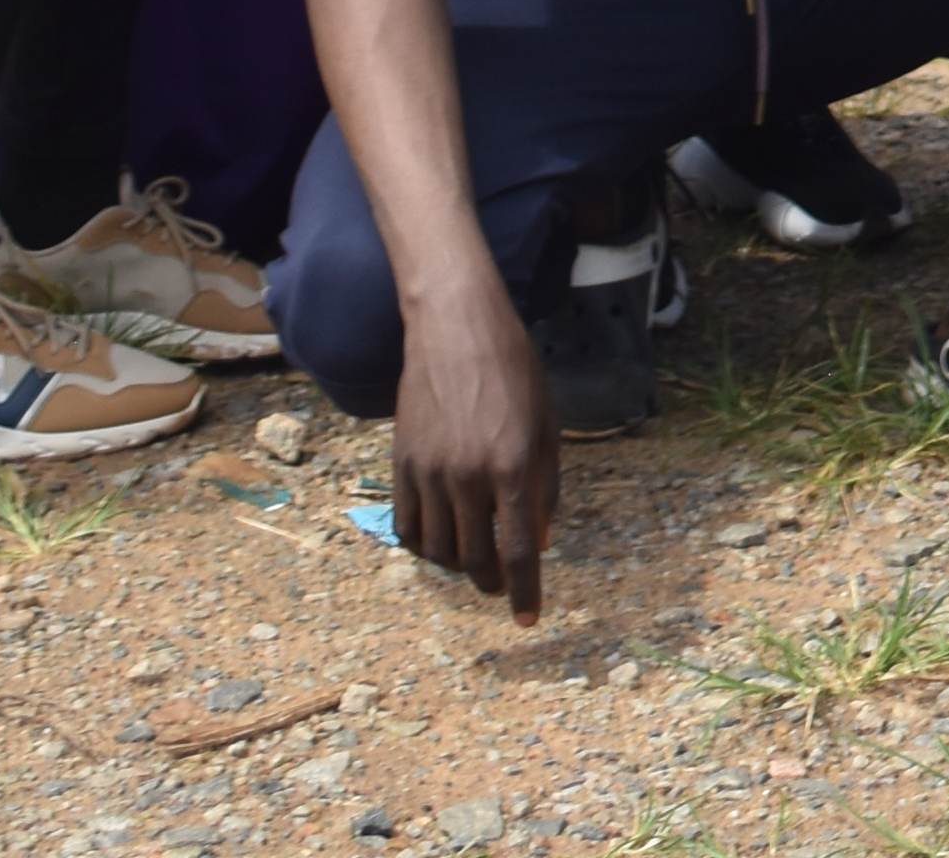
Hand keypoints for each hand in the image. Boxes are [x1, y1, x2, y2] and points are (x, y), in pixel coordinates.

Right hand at [383, 281, 558, 620]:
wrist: (456, 330)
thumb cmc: (514, 372)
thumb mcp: (546, 426)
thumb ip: (545, 488)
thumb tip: (538, 542)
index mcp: (513, 466)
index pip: (518, 551)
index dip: (524, 593)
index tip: (527, 619)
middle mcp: (468, 476)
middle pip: (474, 559)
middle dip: (491, 582)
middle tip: (501, 583)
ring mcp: (429, 471)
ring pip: (437, 550)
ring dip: (457, 564)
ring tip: (473, 557)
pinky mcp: (401, 464)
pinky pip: (407, 526)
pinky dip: (423, 545)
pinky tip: (439, 540)